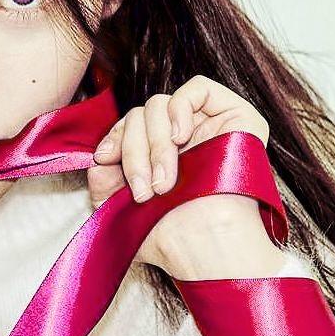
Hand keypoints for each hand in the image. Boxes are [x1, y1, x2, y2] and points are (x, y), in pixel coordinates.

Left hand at [86, 75, 284, 278]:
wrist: (204, 246)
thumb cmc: (168, 236)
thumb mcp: (119, 209)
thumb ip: (102, 181)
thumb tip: (98, 160)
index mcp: (161, 155)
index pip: (130, 126)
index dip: (114, 136)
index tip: (105, 158)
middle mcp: (186, 138)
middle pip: (141, 115)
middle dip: (134, 151)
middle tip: (144, 190)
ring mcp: (210, 125)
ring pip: (162, 104)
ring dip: (155, 143)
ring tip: (165, 181)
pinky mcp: (236, 115)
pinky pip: (198, 88)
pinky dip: (179, 108)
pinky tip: (181, 138)